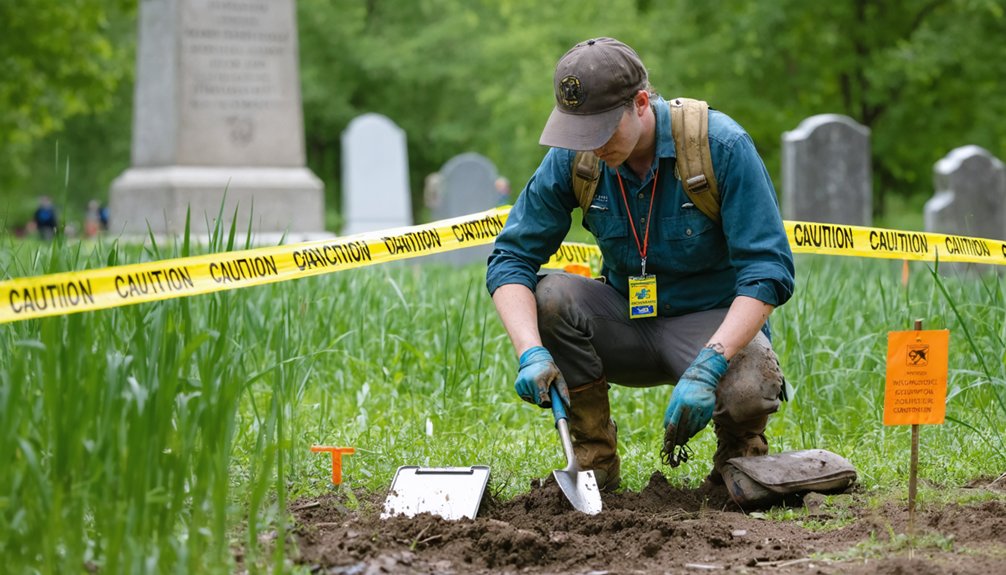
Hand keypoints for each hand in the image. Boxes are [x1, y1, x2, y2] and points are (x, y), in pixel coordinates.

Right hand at [514, 346, 569, 407]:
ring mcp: (521, 384)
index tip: (550, 398)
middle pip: (537, 401)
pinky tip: (533, 386)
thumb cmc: (549, 368)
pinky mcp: (517, 385)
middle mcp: (528, 382)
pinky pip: (525, 396)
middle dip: (543, 398)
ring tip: (540, 385)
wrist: (534, 358)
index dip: (548, 401)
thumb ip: (563, 391)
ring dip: (536, 396)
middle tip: (546, 389)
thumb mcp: (558, 377)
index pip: (542, 400)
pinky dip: (530, 394)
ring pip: (531, 400)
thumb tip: (568, 405)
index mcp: (538, 380)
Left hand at [661, 346, 727, 465]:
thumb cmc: (685, 388)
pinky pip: (702, 424)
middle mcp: (691, 406)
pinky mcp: (709, 410)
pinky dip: (696, 429)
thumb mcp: (675, 397)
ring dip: (687, 435)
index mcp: (680, 403)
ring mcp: (701, 408)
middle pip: (684, 428)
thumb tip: (667, 427)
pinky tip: (692, 432)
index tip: (668, 443)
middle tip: (676, 445)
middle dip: (679, 439)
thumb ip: (671, 412)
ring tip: (683, 440)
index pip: (674, 424)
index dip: (671, 435)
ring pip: (694, 428)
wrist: (703, 377)